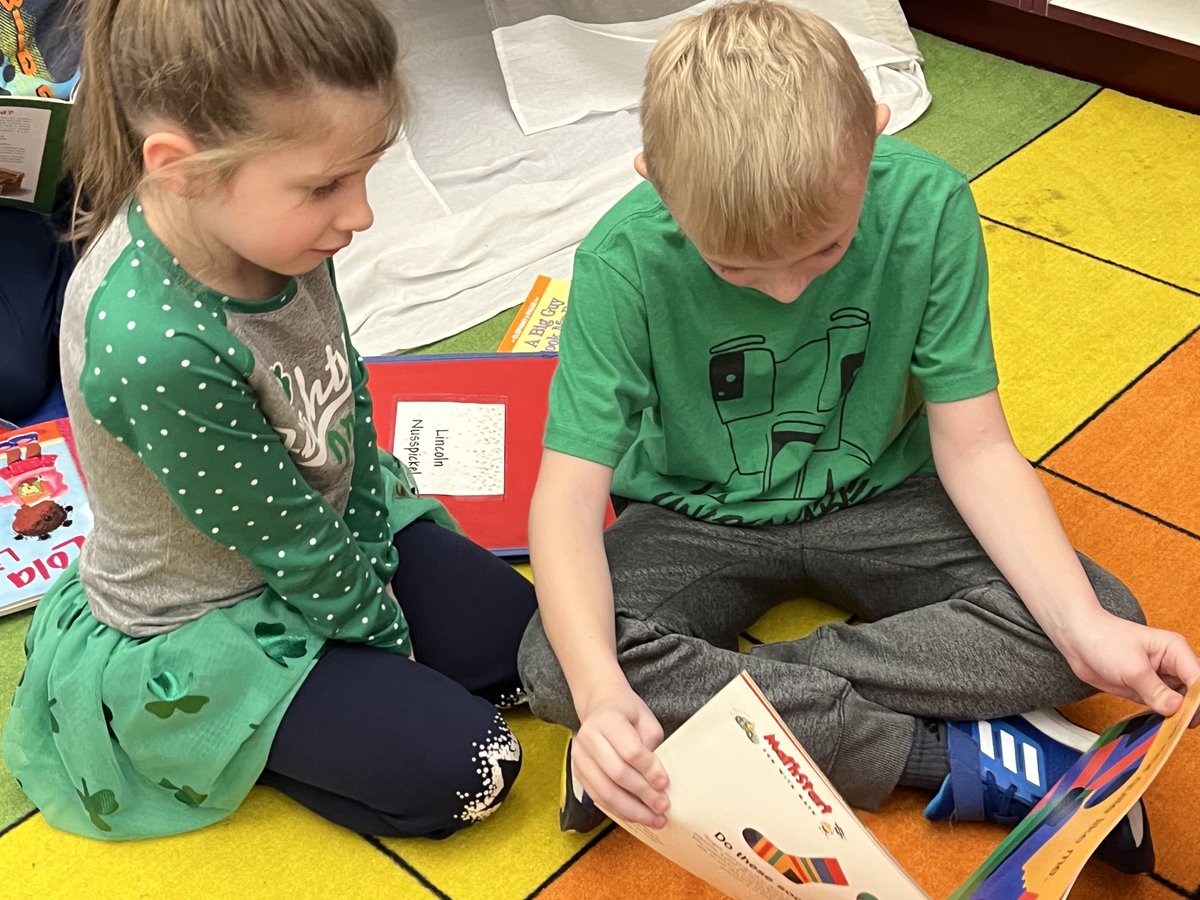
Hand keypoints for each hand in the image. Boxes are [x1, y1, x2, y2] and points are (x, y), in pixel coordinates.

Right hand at [572, 684, 669, 827]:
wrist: (600, 706)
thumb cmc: (627, 714)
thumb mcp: (646, 720)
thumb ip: (652, 745)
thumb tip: (657, 781)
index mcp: (607, 720)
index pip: (630, 751)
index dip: (649, 770)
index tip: (665, 783)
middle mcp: (588, 738)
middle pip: (617, 774)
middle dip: (643, 794)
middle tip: (663, 806)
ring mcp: (579, 757)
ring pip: (605, 792)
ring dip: (632, 810)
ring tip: (654, 819)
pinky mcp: (578, 773)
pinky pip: (598, 798)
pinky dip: (619, 811)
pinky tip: (637, 816)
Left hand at [1057, 609, 1199, 724]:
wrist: (1076, 638)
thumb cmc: (1103, 639)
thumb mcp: (1131, 667)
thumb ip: (1155, 690)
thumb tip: (1177, 708)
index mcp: (1175, 651)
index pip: (1199, 680)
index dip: (1197, 701)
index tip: (1188, 718)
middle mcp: (1173, 665)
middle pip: (1194, 694)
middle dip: (1190, 711)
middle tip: (1178, 727)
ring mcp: (1160, 678)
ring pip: (1180, 703)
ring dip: (1176, 717)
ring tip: (1167, 729)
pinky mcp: (1147, 690)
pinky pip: (1162, 708)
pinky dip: (1162, 718)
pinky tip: (1158, 727)